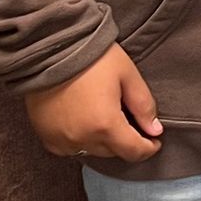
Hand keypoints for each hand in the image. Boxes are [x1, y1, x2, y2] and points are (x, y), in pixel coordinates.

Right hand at [24, 44, 163, 162]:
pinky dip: (80, 140)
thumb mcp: (127, 75)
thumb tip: (154, 130)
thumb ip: (143, 105)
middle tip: (129, 121)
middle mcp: (82, 138)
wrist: (50, 48)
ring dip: (102, 141)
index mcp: (105, 125)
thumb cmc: (91, 57)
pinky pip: (69, 148)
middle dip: (125, 140)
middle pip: (113, 152)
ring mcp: (61, 139)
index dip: (148, 148)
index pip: (133, 152)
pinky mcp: (46, 136)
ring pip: (92, 151)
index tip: (154, 140)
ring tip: (104, 118)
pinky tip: (83, 122)